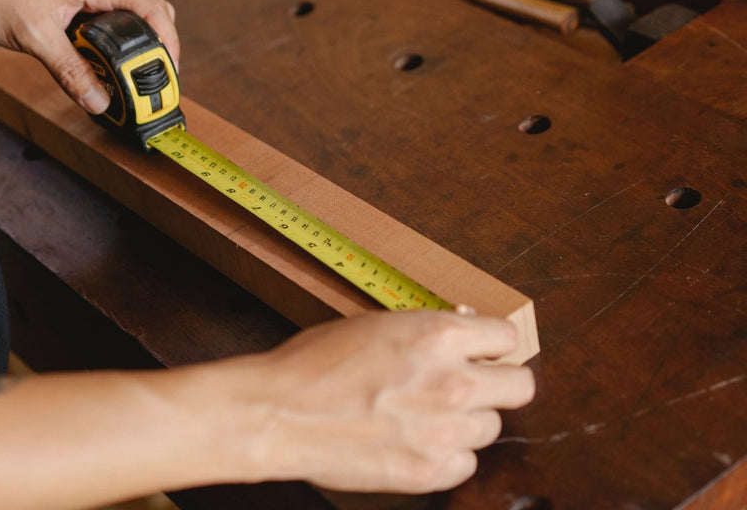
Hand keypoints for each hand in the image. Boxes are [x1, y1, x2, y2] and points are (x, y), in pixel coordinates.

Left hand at [0, 0, 178, 113]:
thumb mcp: (36, 37)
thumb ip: (69, 71)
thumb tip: (98, 100)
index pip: (152, 8)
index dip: (169, 41)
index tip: (169, 72)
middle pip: (145, 18)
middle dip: (152, 53)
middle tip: (148, 85)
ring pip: (122, 27)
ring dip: (126, 56)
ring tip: (122, 85)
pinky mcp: (71, 7)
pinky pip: (100, 30)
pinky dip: (105, 53)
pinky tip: (94, 72)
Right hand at [244, 311, 534, 492]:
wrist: (277, 413)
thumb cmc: (313, 364)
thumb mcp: (375, 326)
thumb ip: (426, 331)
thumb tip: (463, 329)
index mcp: (438, 336)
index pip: (507, 338)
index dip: (491, 346)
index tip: (481, 353)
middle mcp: (452, 382)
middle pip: (521, 386)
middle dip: (497, 383)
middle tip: (470, 385)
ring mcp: (444, 431)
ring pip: (491, 428)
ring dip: (467, 421)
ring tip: (425, 416)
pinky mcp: (429, 472)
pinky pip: (465, 463)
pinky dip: (447, 455)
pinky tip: (415, 442)